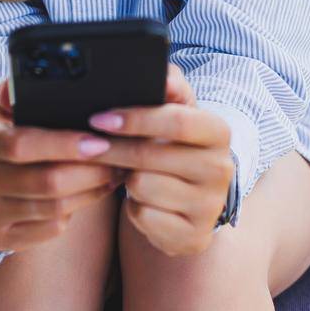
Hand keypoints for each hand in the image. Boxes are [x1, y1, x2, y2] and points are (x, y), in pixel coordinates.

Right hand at [0, 77, 122, 253]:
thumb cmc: (2, 131)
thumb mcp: (3, 107)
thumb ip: (19, 90)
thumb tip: (35, 72)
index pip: (22, 144)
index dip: (64, 145)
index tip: (100, 141)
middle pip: (44, 182)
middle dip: (91, 171)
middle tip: (121, 158)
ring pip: (53, 209)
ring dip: (92, 192)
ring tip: (114, 173)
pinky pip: (50, 229)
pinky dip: (76, 212)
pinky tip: (90, 193)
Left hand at [88, 62, 234, 256]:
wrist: (194, 200)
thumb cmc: (176, 146)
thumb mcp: (177, 112)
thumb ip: (169, 85)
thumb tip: (161, 73)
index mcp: (219, 132)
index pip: (177, 120)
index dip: (135, 118)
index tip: (100, 118)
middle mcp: (221, 169)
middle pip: (151, 155)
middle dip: (113, 149)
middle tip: (87, 144)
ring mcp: (209, 206)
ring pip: (143, 187)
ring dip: (125, 180)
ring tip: (127, 173)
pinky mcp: (194, 237)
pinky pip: (145, 218)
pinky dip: (134, 209)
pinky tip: (140, 201)